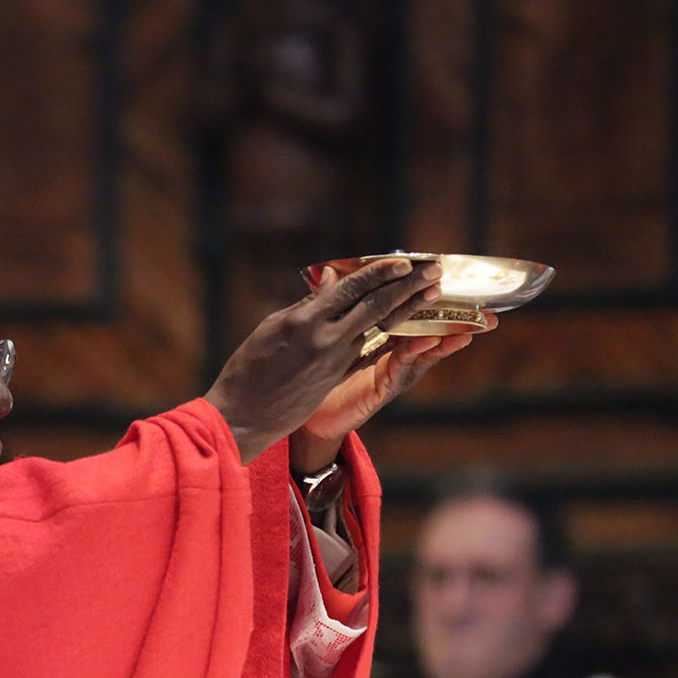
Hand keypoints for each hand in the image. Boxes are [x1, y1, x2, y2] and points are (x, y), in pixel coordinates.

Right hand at [205, 257, 441, 463]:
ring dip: (409, 309)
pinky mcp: (337, 378)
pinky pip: (369, 352)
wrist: (243, 415)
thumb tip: (332, 277)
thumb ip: (308, 303)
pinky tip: (411, 326)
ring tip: (432, 292)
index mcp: (305, 321)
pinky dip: (390, 337)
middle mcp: (326, 340)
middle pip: (375, 306)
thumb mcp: (272, 326)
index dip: (380, 273)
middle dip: (408, 286)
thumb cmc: (248, 367)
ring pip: (380, 329)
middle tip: (434, 270)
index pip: (351, 289)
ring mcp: (335, 361)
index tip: (405, 261)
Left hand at [289, 279, 497, 472]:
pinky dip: (419, 353)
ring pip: (426, 347)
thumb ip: (335, 304)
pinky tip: (432, 340)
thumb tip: (329, 269)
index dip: (428, 292)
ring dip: (449, 333)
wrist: (312, 413)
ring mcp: (393, 369)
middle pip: (430, 327)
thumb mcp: (328, 333)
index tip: (449, 273)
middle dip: (457, 315)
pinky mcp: (385, 386)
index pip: (411, 309)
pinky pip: (405, 367)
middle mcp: (395, 350)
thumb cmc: (321, 372)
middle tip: (488, 305)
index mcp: (385, 333)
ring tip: (473, 323)